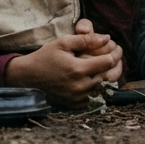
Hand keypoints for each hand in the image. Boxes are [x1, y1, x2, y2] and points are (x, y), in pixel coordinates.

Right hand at [5, 28, 122, 108]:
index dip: (114, 54)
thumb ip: (86, 39)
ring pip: (103, 88)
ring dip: (105, 77)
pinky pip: (94, 98)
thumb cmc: (46, 56)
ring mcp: (78, 98)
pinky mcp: (75, 105)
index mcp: (78, 69)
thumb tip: (107, 38)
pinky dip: (97, 89)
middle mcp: (80, 86)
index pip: (108, 62)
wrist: (29, 76)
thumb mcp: (64, 42)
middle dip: (111, 65)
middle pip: (107, 75)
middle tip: (114, 56)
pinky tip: (94, 79)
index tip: (115, 48)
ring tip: (104, 67)